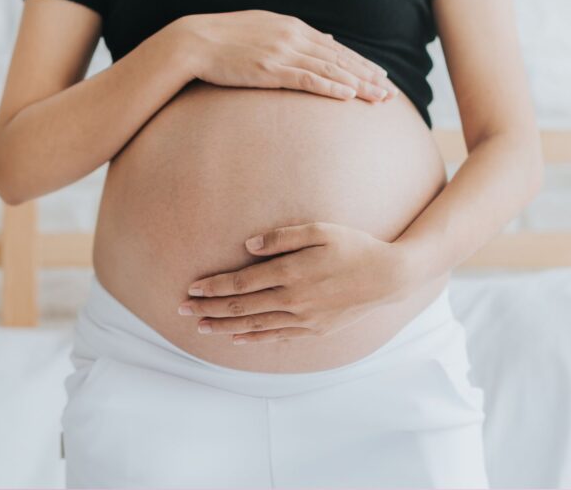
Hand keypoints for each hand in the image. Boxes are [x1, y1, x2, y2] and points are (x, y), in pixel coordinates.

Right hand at [173, 10, 399, 102]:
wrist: (193, 42)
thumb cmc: (223, 39)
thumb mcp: (263, 29)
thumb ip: (294, 35)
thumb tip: (326, 40)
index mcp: (292, 26)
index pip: (335, 48)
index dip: (360, 63)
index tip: (380, 76)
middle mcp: (293, 37)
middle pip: (340, 59)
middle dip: (369, 76)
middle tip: (391, 92)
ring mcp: (282, 52)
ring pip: (330, 70)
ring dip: (358, 85)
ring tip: (380, 98)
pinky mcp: (270, 69)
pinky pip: (307, 79)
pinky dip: (331, 87)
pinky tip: (349, 96)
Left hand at [178, 222, 412, 344]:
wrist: (389, 277)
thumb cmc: (353, 246)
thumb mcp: (320, 230)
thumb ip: (282, 237)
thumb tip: (247, 246)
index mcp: (291, 273)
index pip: (241, 282)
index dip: (213, 286)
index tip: (191, 288)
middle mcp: (293, 300)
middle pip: (241, 306)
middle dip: (208, 308)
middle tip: (181, 310)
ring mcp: (304, 319)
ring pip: (254, 325)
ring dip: (224, 326)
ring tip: (200, 327)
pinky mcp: (314, 330)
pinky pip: (276, 336)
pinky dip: (253, 338)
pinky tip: (235, 338)